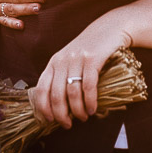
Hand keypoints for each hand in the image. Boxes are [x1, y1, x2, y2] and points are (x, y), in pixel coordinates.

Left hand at [29, 13, 132, 127]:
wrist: (110, 28)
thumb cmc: (91, 48)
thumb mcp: (71, 59)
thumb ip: (63, 76)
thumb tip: (59, 107)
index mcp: (53, 62)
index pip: (41, 89)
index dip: (43, 108)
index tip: (49, 121)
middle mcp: (62, 60)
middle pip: (55, 95)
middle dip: (61, 115)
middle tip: (68, 125)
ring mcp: (76, 59)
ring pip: (72, 93)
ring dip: (77, 110)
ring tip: (83, 118)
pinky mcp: (92, 59)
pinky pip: (88, 86)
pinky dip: (90, 101)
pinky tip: (92, 109)